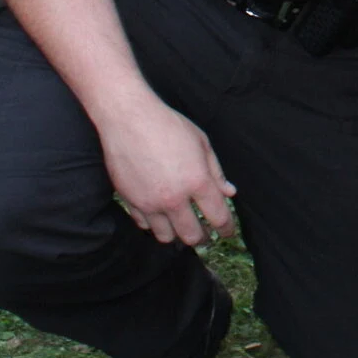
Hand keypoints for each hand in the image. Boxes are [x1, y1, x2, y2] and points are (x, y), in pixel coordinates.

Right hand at [98, 95, 236, 245]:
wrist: (128, 118)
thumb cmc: (168, 125)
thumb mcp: (201, 142)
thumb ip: (216, 172)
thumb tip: (229, 193)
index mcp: (197, 181)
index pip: (218, 217)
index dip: (227, 228)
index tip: (228, 231)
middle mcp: (174, 197)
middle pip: (192, 236)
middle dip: (204, 239)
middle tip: (207, 235)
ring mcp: (150, 202)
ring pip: (166, 237)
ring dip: (177, 235)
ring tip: (181, 226)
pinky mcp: (130, 201)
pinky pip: (144, 225)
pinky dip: (154, 224)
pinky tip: (159, 215)